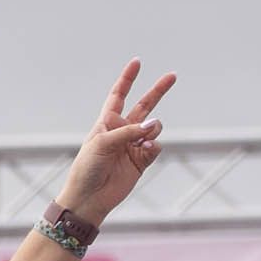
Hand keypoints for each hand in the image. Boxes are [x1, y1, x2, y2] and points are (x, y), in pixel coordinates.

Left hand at [53, 62, 176, 225]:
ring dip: (153, 129)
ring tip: (143, 139)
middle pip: (144, 106)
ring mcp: (133, 145)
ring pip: (153, 127)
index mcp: (107, 122)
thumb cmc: (87, 168)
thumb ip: (129, 131)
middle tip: (172, 76)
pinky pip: (155, 146)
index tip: (137, 62)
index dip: (127, 79)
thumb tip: (154, 124)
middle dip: (157, 91)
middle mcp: (122, 131)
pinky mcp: (142, 161)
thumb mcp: (103, 142)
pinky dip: (153, 146)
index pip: (118, 95)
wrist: (89, 198)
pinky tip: (144, 152)